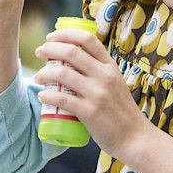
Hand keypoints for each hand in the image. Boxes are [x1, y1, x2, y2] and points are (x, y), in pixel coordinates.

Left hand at [33, 29, 152, 159]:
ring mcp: (97, 94)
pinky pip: (61, 99)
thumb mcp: (116, 84)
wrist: (134, 138)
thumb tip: (73, 63)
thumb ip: (100, 72)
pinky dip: (47, 96)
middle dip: (49, 48)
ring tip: (38, 78)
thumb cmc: (121, 112)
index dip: (65, 34)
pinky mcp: (90, 112)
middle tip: (39, 52)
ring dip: (44, 73)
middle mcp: (105, 76)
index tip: (51, 37)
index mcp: (110, 67)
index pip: (88, 39)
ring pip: (62, 74)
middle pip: (71, 52)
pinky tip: (42, 96)